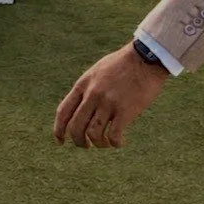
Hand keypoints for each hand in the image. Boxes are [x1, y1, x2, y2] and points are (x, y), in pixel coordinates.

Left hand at [53, 42, 169, 148]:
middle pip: (75, 127)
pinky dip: (115, 143)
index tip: (60, 141)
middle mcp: (93, 94)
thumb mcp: (98, 71)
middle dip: (79, 141)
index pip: (63, 112)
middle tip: (87, 145)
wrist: (146, 57)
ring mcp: (108, 102)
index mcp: (83, 84)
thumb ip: (88, 87)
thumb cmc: (124, 64)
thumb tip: (81, 106)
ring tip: (106, 143)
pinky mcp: (125, 110)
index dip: (58, 130)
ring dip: (98, 144)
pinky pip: (114, 135)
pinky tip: (119, 142)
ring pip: (93, 134)